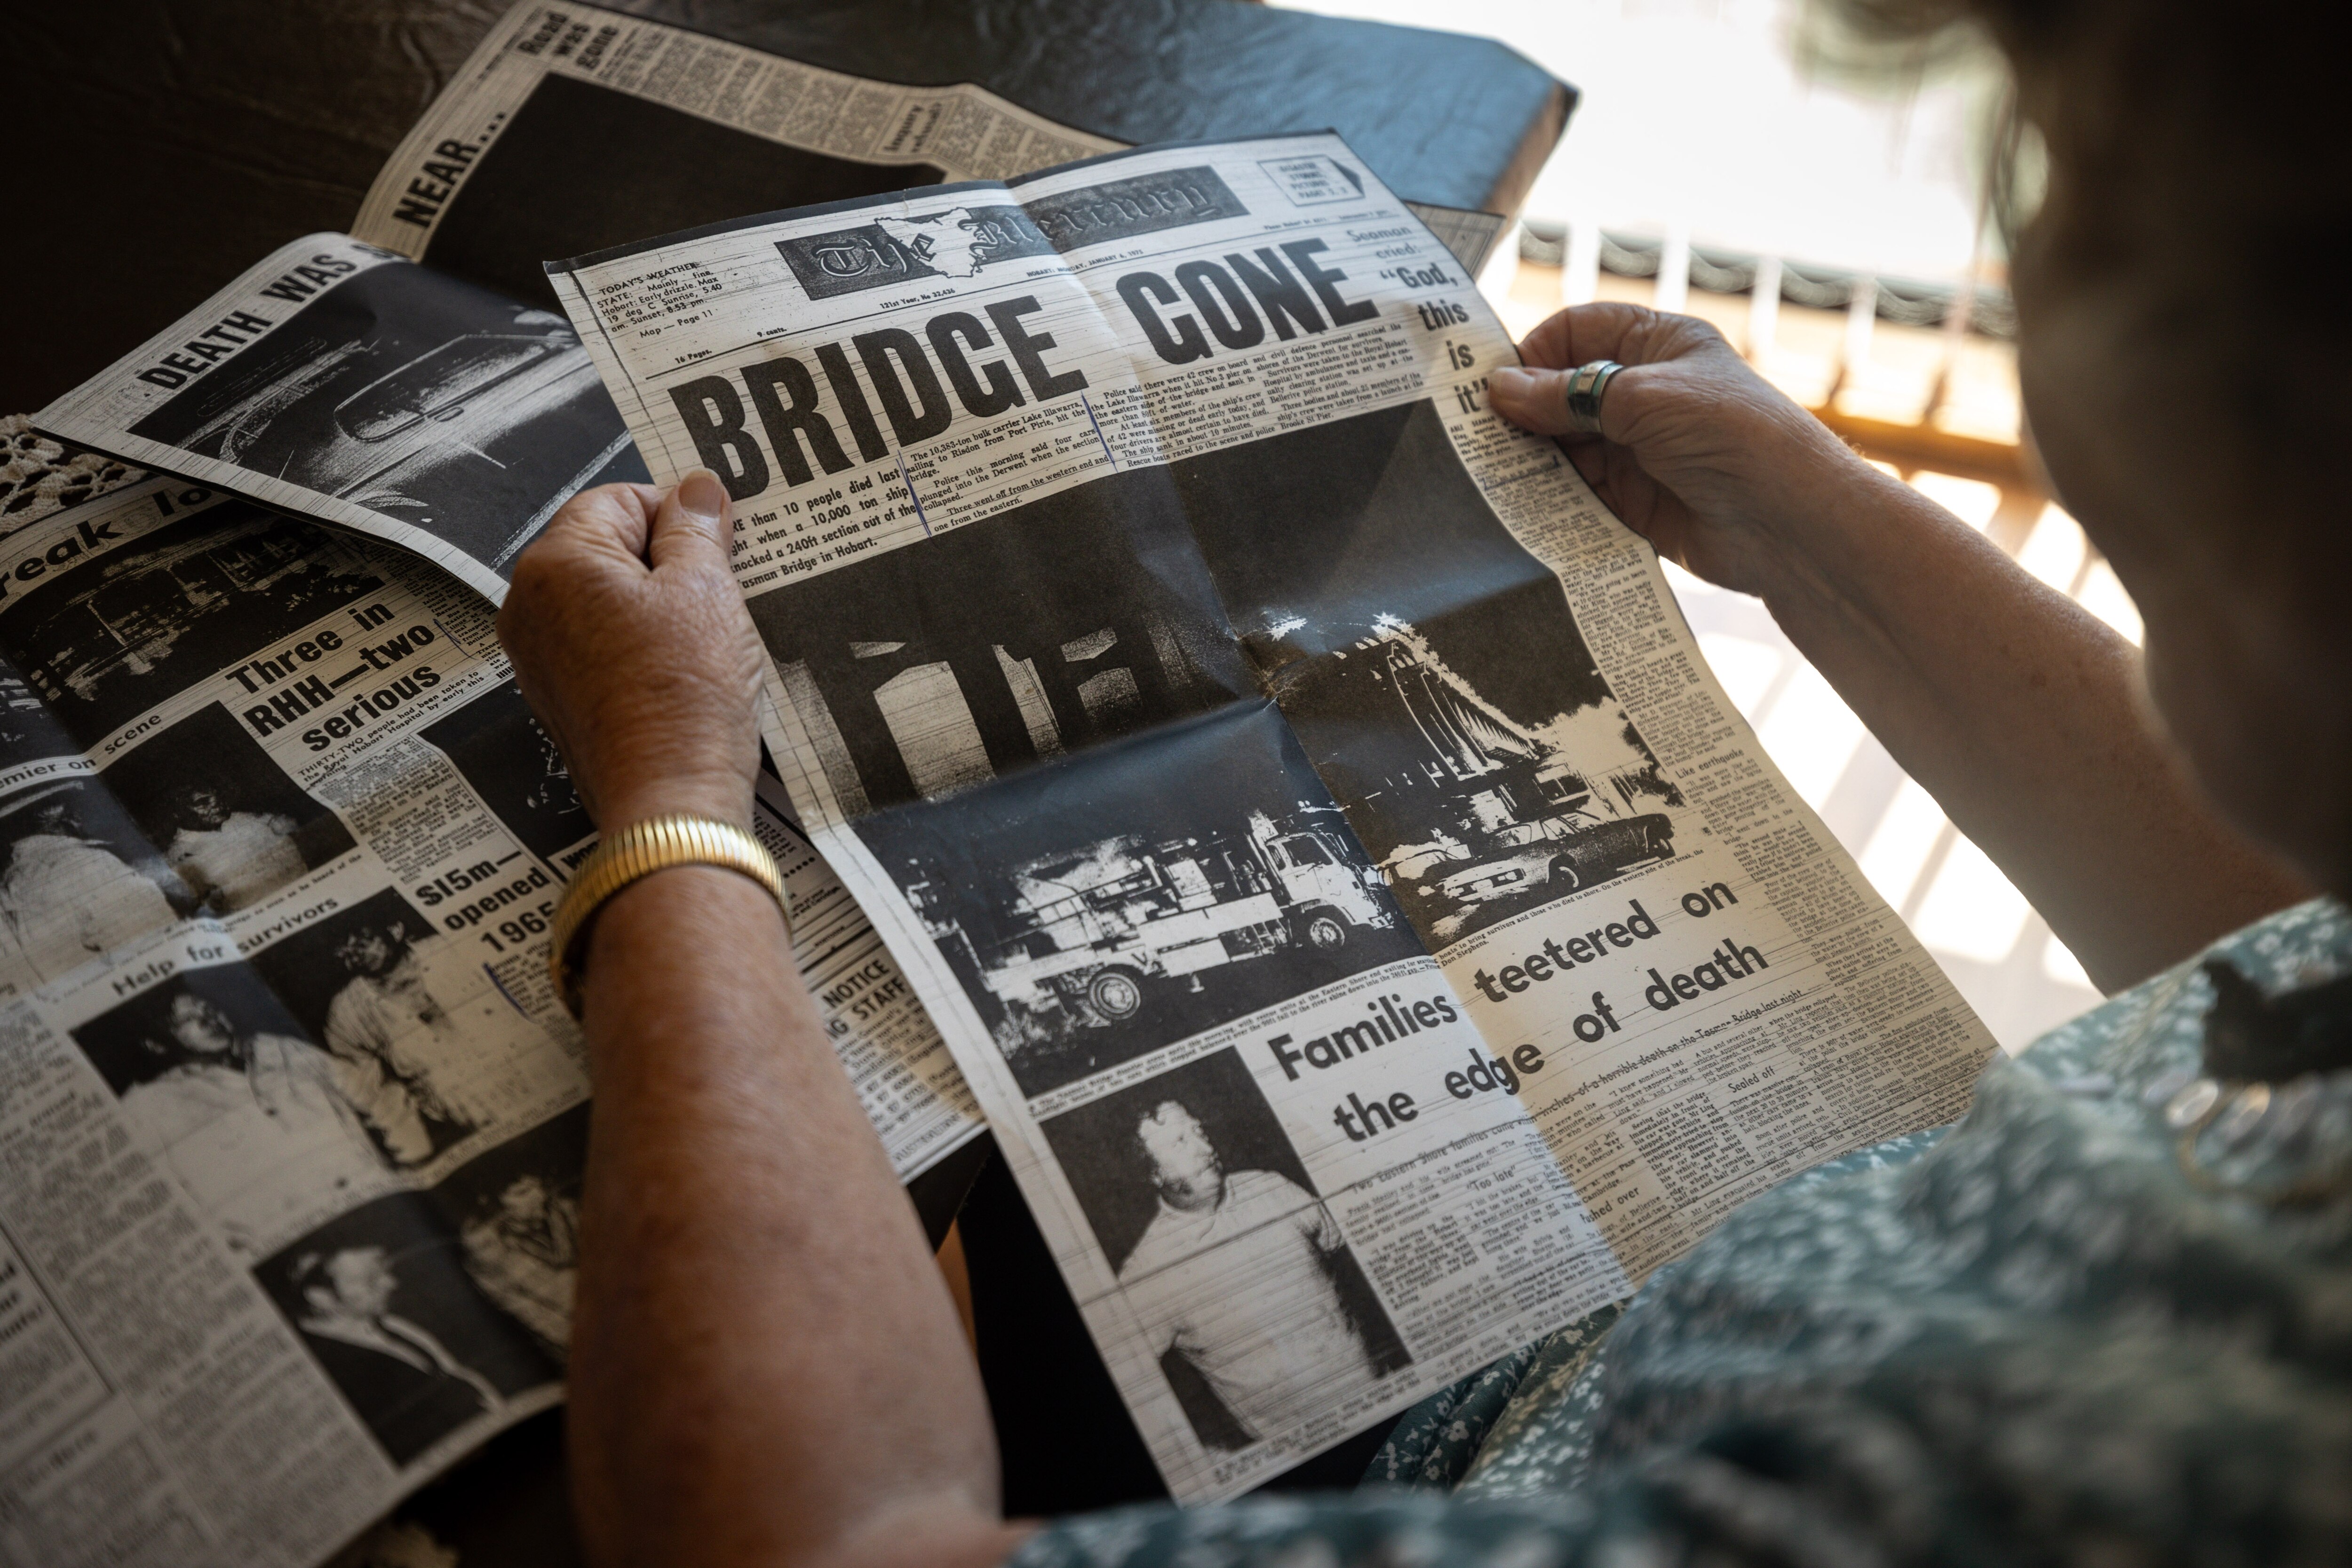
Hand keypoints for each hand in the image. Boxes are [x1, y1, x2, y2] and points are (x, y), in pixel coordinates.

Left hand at [497, 471, 765, 831]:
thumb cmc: (684, 698)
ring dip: (659, 606)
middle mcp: (530, 606)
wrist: (670, 799)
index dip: (677, 514)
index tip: (719, 541)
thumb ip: (697, 528)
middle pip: (607, 549)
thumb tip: (697, 490)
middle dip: (667, 561)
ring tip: (705, 637)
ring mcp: (540, 657)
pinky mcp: (560, 698)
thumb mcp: (707, 589)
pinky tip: (685, 670)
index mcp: (555, 564)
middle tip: (720, 591)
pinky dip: (644, 647)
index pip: (618, 499)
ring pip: (608, 600)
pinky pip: (604, 646)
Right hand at [1486, 303, 1886, 597]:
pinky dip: (1549, 501)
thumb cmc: (1733, 436)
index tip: (1497, 388)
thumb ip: (1567, 395)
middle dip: (1524, 415)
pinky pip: (1576, 496)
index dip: (1535, 354)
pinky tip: (1523, 507)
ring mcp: (1636, 450)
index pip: (1576, 332)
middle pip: (1561, 394)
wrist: (1789, 522)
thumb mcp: (1643, 398)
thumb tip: (1500, 391)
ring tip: (1496, 476)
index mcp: (1656, 346)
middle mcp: (1643, 395)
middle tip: (1481, 440)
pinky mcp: (1632, 503)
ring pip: (1563, 448)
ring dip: (1532, 462)